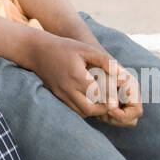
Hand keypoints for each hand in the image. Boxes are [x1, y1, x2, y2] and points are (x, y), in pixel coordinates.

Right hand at [26, 34, 142, 126]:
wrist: (37, 51)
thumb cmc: (64, 47)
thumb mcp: (85, 49)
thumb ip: (104, 61)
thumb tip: (122, 74)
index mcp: (77, 76)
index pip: (98, 94)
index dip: (110, 98)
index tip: (119, 98)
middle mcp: (68, 88)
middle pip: (89, 109)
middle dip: (103, 109)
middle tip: (112, 103)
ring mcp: (61, 94)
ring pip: (81, 112)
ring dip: (94, 110)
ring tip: (103, 102)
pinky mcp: (57, 96)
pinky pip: (73, 109)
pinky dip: (84, 108)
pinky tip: (90, 100)